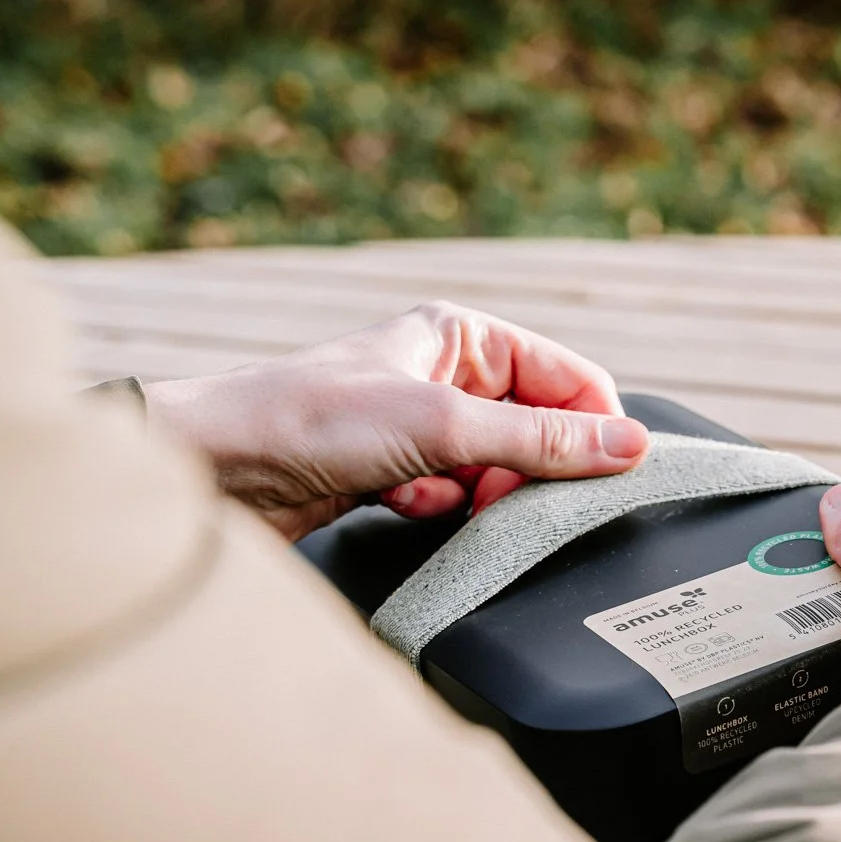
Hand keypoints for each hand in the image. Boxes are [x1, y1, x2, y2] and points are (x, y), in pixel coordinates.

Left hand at [143, 301, 649, 540]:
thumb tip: (629, 446)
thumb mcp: (444, 427)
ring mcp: (422, 424)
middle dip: (524, 469)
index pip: (570, 377)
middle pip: (538, 429)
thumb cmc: (307, 420)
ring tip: (436, 492)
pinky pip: (455, 496)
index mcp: (464, 334)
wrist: (211, 471)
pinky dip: (436, 507)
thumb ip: (543, 442)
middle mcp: (447, 373)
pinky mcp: (396, 471)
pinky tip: (399, 501)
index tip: (604, 472)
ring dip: (476, 492)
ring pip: (498, 469)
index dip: (593, 426)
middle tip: (503, 492)